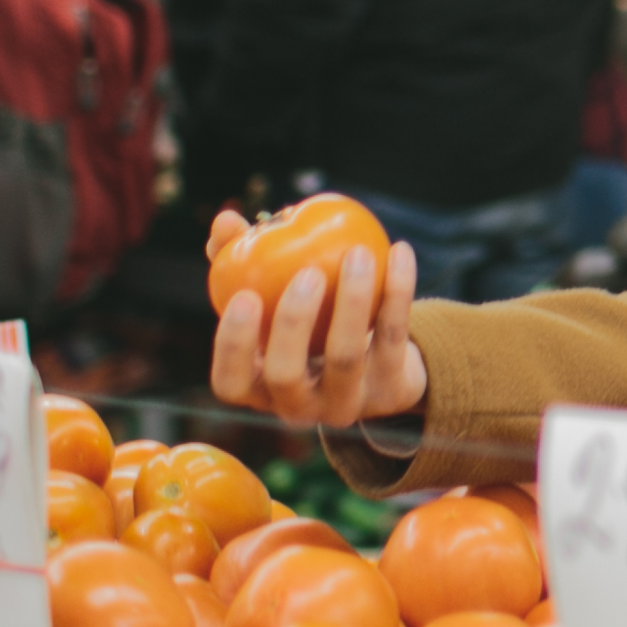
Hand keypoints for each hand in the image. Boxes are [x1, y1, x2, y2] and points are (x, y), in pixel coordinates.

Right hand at [207, 209, 428, 428]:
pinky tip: (399, 251)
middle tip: (307, 273)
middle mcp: (297, 406)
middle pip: (286, 375)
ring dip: (353, 301)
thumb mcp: (271, 296)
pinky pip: (394, 337)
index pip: (230, 382)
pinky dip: (398, 292)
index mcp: (258, 388)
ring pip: (346, 356)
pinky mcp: (390, 389)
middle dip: (292, 323)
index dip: (232, 345)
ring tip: (358, 253)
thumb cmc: (307, 321)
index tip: (244, 296)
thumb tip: (227, 220)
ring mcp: (345, 402)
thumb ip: (240, 258)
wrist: (379, 364)